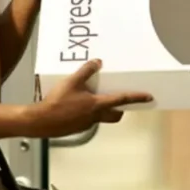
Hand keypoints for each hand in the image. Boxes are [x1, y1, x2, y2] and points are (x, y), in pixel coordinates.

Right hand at [34, 59, 152, 137]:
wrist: (41, 121)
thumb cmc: (57, 101)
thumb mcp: (72, 81)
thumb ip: (86, 71)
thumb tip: (98, 62)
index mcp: (97, 105)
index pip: (122, 100)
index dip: (137, 97)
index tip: (149, 97)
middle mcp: (95, 116)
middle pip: (115, 115)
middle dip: (121, 109)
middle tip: (121, 101)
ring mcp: (86, 124)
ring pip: (102, 118)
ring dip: (104, 110)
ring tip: (95, 98)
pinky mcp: (77, 128)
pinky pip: (88, 120)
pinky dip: (89, 113)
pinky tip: (77, 105)